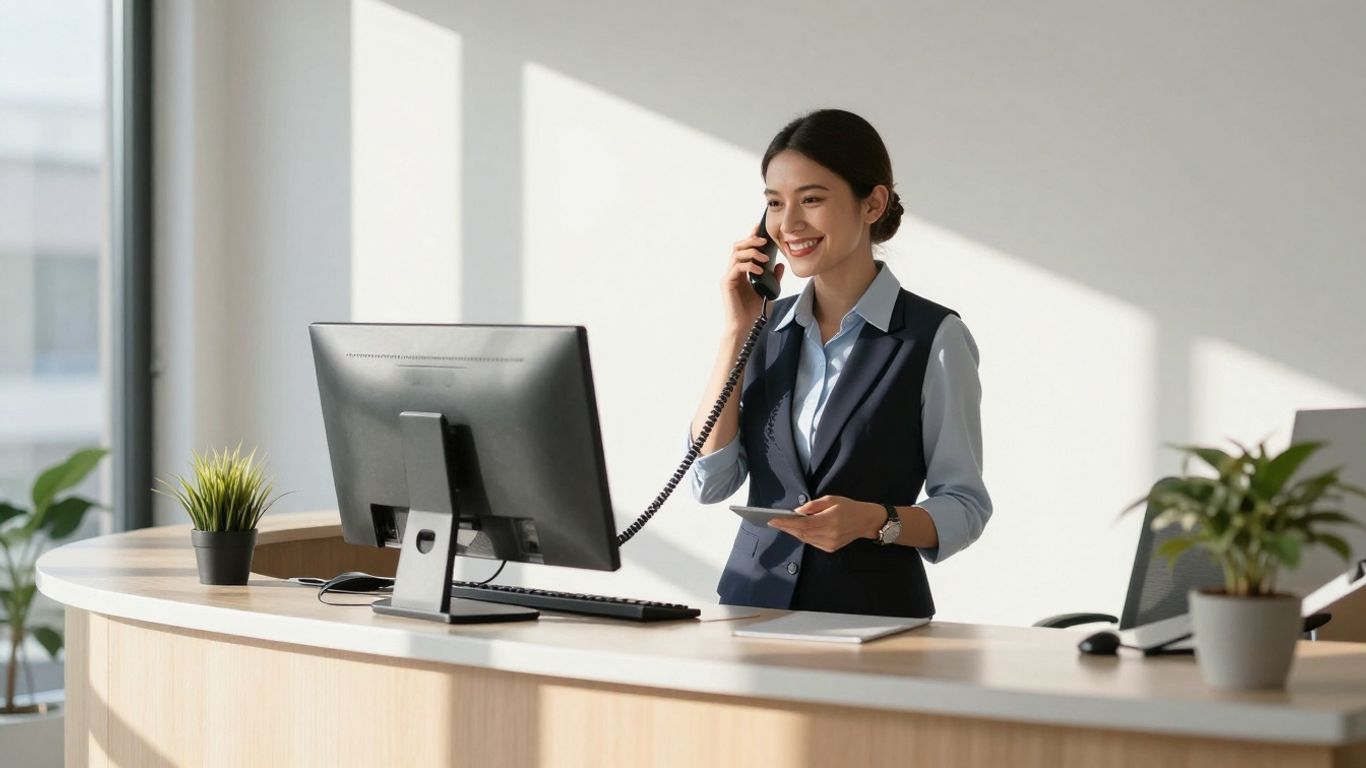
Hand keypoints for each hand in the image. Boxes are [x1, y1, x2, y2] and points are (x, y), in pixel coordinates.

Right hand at [721, 225, 783, 331]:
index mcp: (741, 271)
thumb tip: (779, 264)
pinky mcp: (727, 283)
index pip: (744, 249)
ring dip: (751, 252)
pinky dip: (749, 265)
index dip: (750, 237)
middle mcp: (732, 271)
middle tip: (764, 241)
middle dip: (750, 241)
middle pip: (737, 247)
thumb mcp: (770, 291)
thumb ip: (774, 278)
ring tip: (764, 258)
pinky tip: (760, 270)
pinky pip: (737, 267)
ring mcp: (728, 277)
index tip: (759, 228)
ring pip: (736, 254)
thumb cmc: (754, 311)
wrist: (746, 326)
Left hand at [767, 495, 884, 552]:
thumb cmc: (849, 507)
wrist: (866, 521)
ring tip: (782, 525)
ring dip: (793, 532)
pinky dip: (803, 536)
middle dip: (786, 528)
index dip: (787, 523)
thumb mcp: (831, 499)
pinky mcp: (831, 548)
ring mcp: (831, 543)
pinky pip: (812, 542)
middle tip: (774, 522)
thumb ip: (813, 505)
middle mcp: (830, 534)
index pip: (803, 524)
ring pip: (806, 539)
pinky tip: (796, 530)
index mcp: (830, 520)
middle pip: (802, 533)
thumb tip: (797, 511)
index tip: (774, 520)